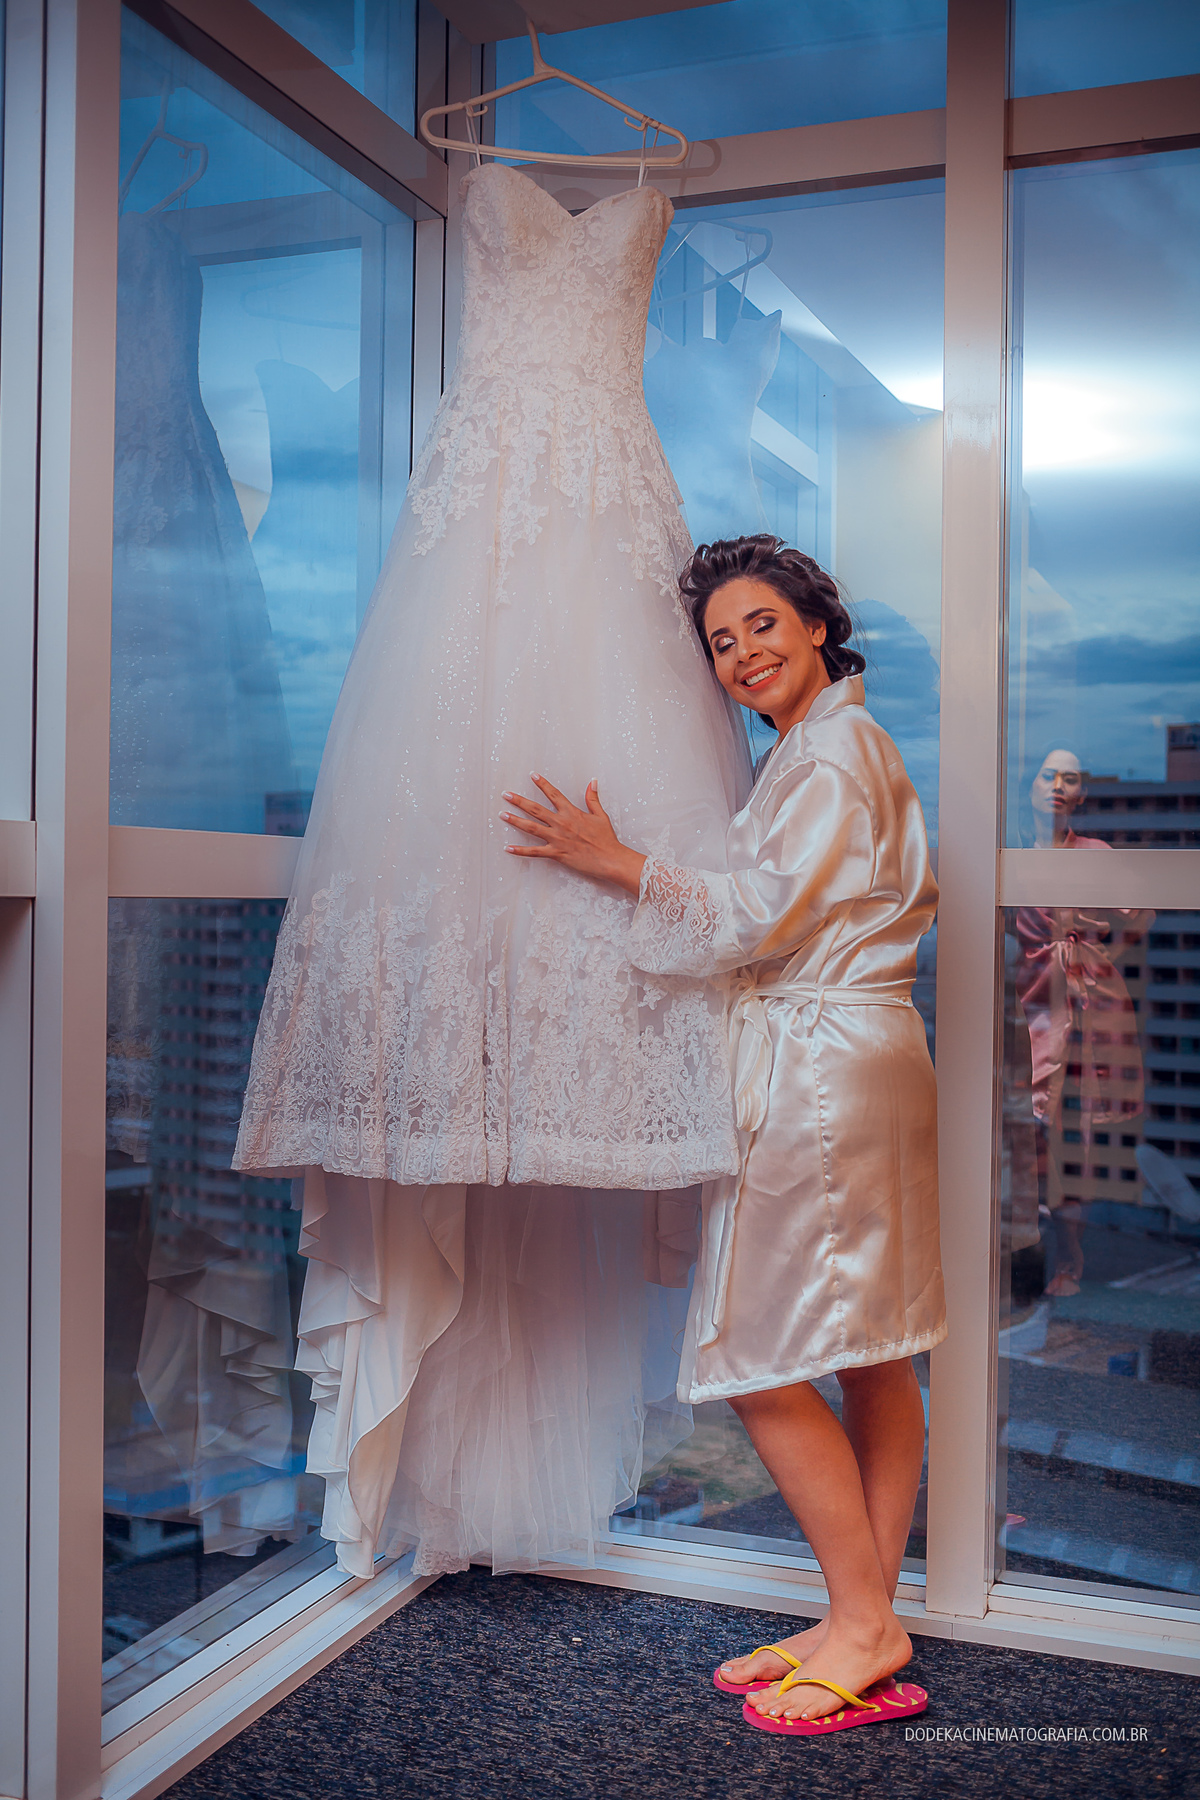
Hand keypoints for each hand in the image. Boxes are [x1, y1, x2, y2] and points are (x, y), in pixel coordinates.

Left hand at [501, 775, 645, 895]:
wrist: (610, 859)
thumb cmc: (606, 839)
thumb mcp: (600, 815)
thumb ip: (592, 798)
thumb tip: (592, 781)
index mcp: (571, 812)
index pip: (553, 794)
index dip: (542, 784)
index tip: (532, 775)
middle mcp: (561, 823)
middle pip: (536, 809)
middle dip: (519, 801)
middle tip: (506, 795)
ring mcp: (557, 838)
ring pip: (532, 828)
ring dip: (515, 821)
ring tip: (502, 815)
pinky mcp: (556, 853)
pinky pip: (535, 852)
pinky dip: (521, 851)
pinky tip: (508, 848)